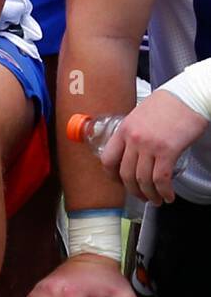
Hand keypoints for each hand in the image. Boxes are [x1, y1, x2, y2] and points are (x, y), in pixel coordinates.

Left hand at [99, 89, 206, 205]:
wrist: (189, 96)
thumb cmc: (168, 103)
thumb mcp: (140, 114)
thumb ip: (133, 132)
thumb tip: (132, 149)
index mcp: (124, 129)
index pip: (108, 159)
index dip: (112, 176)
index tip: (119, 182)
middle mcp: (133, 139)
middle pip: (126, 175)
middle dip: (133, 191)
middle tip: (141, 196)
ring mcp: (149, 146)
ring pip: (143, 180)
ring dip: (149, 195)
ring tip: (156, 200)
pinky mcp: (168, 151)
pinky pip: (161, 179)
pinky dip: (164, 192)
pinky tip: (168, 196)